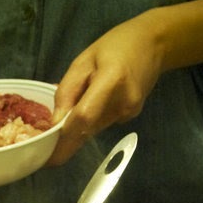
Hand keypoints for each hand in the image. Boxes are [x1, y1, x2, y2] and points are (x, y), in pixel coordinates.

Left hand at [49, 0, 202, 164]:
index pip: (83, 118)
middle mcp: (123, 103)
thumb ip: (68, 91)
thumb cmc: (116, 46)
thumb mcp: (83, 60)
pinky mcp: (130, 116)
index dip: (64, 140)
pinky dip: (90, 119)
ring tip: (74, 105)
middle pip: (86, 128)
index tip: (48, 158)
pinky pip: (101, 123)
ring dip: (78, 126)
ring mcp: (129, 112)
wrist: (154, 44)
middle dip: (66, 139)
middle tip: (47, 144)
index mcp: (111, 81)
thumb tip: (55, 122)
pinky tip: (93, 100)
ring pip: (92, 129)